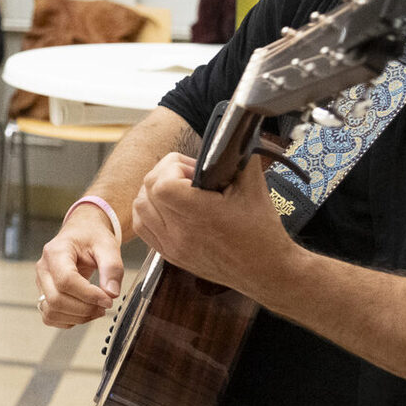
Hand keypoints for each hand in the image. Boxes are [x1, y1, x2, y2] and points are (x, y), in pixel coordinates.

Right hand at [36, 202, 124, 327]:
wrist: (82, 233)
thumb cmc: (92, 236)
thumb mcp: (107, 245)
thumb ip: (112, 268)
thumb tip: (111, 293)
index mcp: (55, 252)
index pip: (66, 280)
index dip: (88, 295)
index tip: (108, 299)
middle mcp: (43, 268)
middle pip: (56, 299)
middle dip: (84, 309)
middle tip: (105, 305)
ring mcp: (41, 282)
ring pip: (51, 311)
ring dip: (77, 317)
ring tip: (97, 309)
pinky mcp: (44, 293)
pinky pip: (50, 316)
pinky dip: (69, 320)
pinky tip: (85, 312)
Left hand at [131, 152, 294, 294]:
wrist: (266, 269)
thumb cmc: (262, 232)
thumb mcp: (253, 186)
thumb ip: (238, 156)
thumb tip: (230, 136)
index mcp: (197, 213)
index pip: (161, 181)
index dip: (173, 167)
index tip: (193, 169)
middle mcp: (179, 232)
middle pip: (147, 191)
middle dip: (164, 174)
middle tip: (188, 176)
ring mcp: (172, 246)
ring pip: (140, 209)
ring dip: (153, 193)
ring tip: (178, 190)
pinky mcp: (170, 255)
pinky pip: (143, 228)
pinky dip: (149, 213)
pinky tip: (169, 208)